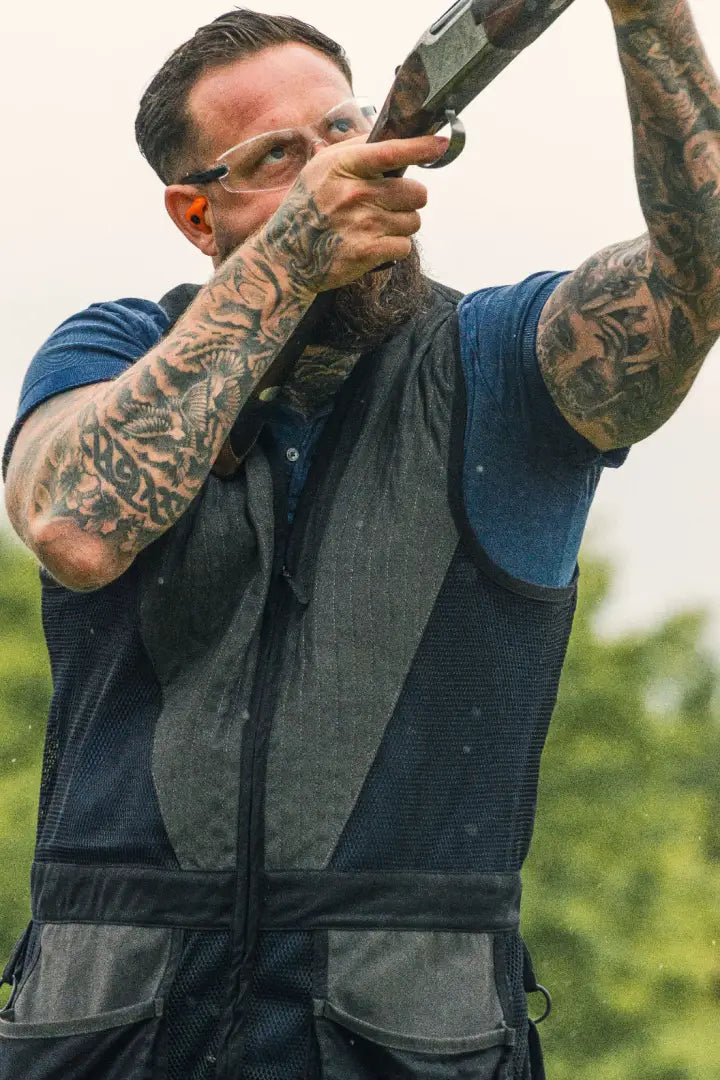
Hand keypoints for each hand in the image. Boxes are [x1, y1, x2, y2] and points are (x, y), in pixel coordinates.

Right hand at [256, 134, 446, 292]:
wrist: (286, 258)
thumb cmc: (305, 210)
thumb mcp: (319, 170)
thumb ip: (353, 150)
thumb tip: (388, 134)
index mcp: (343, 166)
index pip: (391, 152)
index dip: (421, 147)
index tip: (441, 144)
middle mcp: (355, 193)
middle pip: (415, 192)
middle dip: (409, 199)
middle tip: (390, 204)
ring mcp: (363, 224)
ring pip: (413, 220)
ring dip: (401, 225)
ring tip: (376, 227)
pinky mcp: (369, 252)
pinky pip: (405, 245)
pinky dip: (394, 247)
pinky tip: (374, 245)